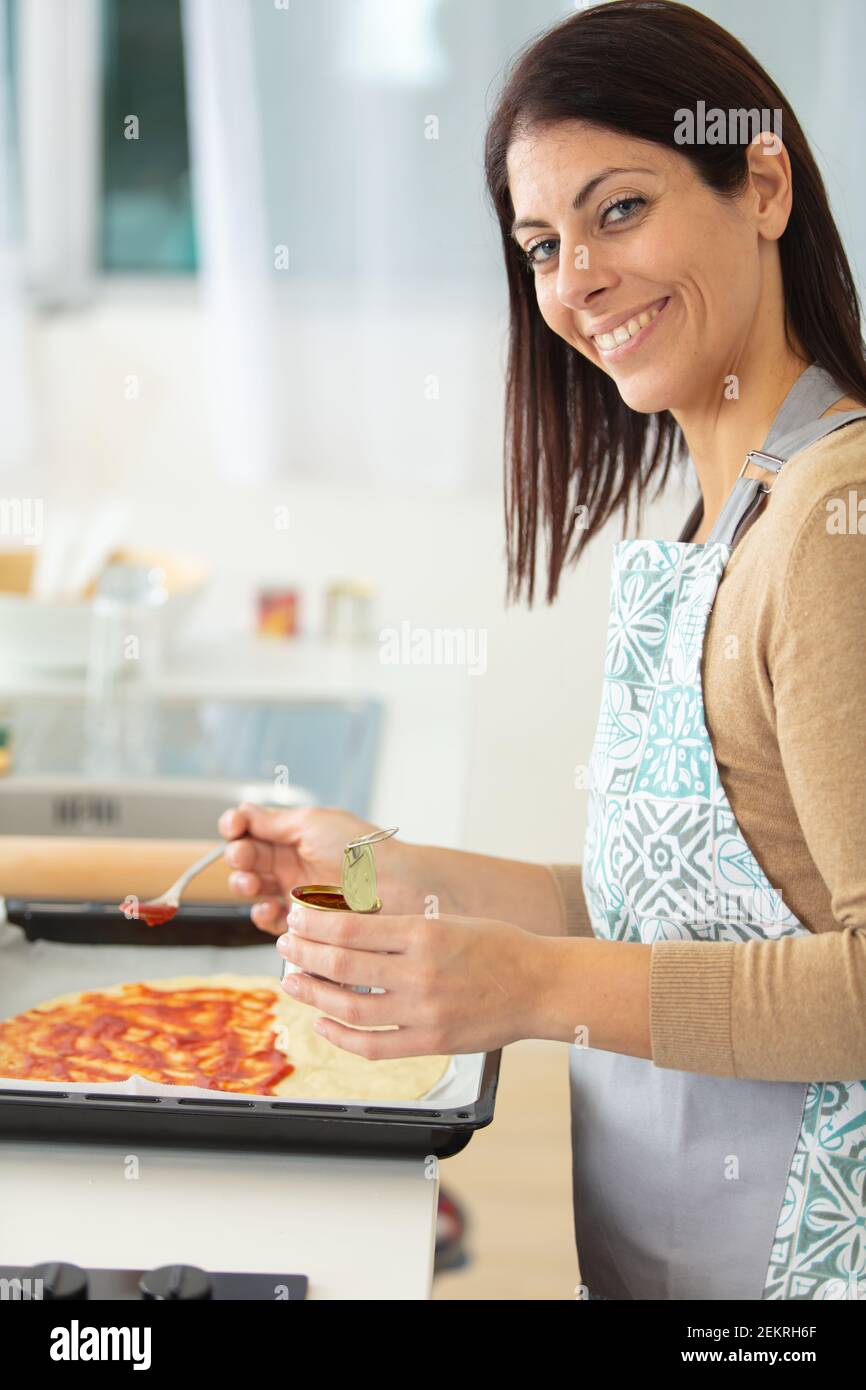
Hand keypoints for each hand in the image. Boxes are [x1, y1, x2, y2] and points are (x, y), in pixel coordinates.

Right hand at [218, 803, 408, 935]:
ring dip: (242, 884)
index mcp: (295, 834)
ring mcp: (296, 891)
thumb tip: (241, 811)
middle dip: (237, 856)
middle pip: (247, 858)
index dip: (236, 827)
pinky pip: (272, 921)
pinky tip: (268, 907)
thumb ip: (273, 821)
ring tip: (249, 883)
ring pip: (253, 889)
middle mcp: (292, 861)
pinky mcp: (303, 921)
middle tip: (243, 857)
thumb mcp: (313, 824)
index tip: (232, 827)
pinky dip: (262, 914)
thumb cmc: (358, 848)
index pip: (252, 828)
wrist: (393, 885)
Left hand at [276, 903, 552, 1056]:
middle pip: (341, 965)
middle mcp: (419, 973)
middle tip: (285, 946)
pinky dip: (340, 1037)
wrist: (539, 985)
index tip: (295, 918)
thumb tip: (344, 925)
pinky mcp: (430, 1043)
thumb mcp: (447, 920)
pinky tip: (322, 1023)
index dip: (313, 924)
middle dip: (303, 953)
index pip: (349, 928)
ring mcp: (423, 1013)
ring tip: (293, 981)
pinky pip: (373, 1046)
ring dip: (312, 993)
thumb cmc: (497, 946)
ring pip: (349, 1008)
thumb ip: (399, 927)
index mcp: (423, 934)